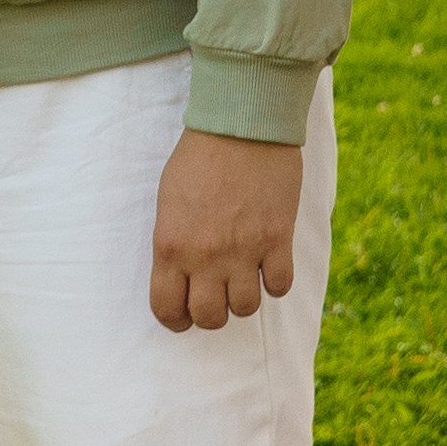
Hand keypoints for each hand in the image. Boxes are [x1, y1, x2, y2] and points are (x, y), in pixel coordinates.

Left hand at [150, 130, 301, 331]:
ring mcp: (244, 250)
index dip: (175, 320)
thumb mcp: (168, 202)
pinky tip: (269, 266)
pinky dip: (274, 283)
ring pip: (246, 308)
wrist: (241, 125)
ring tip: (243, 281)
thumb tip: (181, 275)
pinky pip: (279, 287)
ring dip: (244, 300)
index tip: (183, 316)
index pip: (167, 308)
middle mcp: (205, 256)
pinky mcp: (277, 239)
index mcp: (171, 246)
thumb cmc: (199, 158)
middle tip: (216, 298)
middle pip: (209, 318)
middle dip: (212, 315)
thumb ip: (173, 242)